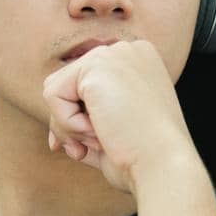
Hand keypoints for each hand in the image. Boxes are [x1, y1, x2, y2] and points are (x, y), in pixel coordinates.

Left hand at [42, 39, 200, 193]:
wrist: (163, 165)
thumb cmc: (144, 158)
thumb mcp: (115, 133)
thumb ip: (88, 123)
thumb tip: (55, 134)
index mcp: (139, 63)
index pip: (86, 84)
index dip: (74, 118)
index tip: (80, 148)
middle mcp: (128, 50)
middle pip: (67, 82)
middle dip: (65, 122)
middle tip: (82, 151)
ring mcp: (113, 53)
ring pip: (55, 88)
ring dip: (66, 125)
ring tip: (96, 141)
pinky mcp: (97, 65)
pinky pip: (52, 95)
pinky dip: (64, 124)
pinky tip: (96, 133)